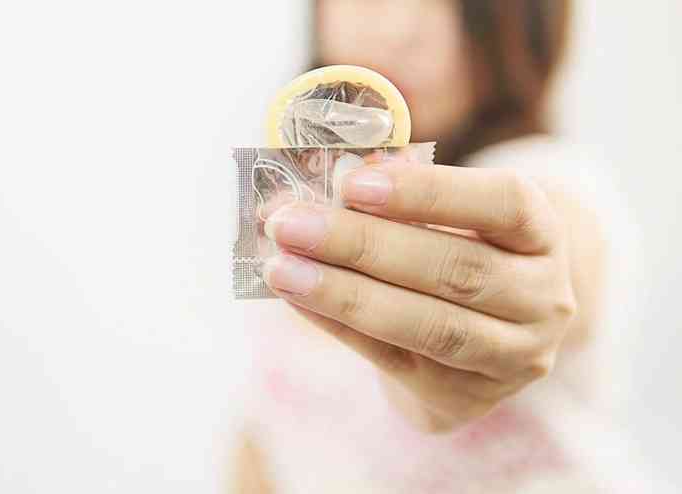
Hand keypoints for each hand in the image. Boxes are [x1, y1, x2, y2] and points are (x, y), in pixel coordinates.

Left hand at [262, 160, 577, 431]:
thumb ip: (396, 198)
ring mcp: (513, 356)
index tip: (355, 183)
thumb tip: (319, 184)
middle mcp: (544, 299)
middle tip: (290, 224)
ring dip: (345, 294)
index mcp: (543, 235)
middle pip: (455, 270)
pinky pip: (394, 359)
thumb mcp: (450, 218)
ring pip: (428, 325)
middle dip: (363, 245)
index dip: (430, 192)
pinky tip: (296, 298)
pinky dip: (338, 326)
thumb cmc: (456, 252)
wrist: (487, 334)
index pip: (504, 203)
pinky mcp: (467, 396)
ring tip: (281, 268)